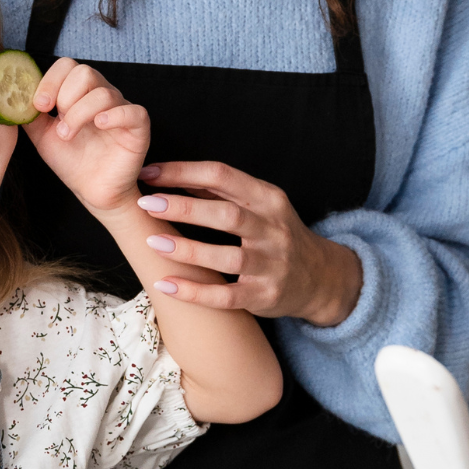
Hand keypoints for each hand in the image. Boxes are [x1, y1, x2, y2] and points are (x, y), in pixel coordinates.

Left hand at [23, 59, 149, 214]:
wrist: (91, 191)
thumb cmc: (72, 162)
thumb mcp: (42, 136)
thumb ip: (29, 115)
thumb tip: (14, 96)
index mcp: (80, 93)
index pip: (67, 66)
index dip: (50, 81)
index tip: (39, 105)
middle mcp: (102, 95)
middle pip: (84, 72)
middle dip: (64, 96)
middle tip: (57, 122)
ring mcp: (121, 109)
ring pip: (102, 93)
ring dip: (78, 114)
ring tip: (68, 135)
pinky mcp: (138, 127)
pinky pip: (132, 111)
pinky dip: (113, 115)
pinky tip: (99, 126)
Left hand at [137, 161, 362, 325]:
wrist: (322, 279)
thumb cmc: (278, 235)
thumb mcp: (261, 206)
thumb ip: (221, 193)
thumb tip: (171, 174)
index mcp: (268, 199)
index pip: (223, 177)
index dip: (184, 172)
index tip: (150, 172)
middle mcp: (273, 230)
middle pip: (227, 214)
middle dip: (185, 207)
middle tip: (147, 203)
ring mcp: (270, 265)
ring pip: (228, 256)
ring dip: (188, 249)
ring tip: (152, 241)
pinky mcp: (264, 296)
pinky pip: (226, 296)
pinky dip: (195, 291)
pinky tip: (166, 284)